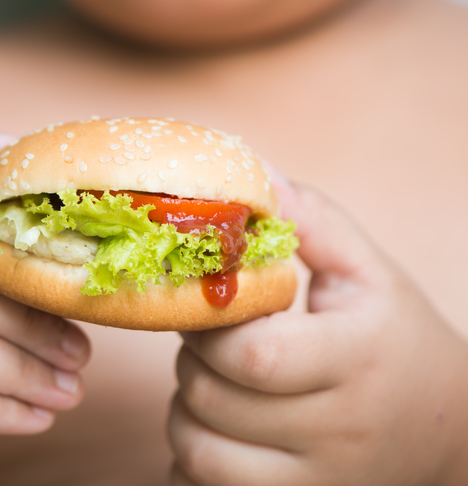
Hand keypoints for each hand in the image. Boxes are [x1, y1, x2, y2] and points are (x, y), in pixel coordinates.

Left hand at [168, 179, 467, 484]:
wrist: (447, 432)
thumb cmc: (396, 341)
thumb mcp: (368, 275)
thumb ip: (313, 222)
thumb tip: (257, 172)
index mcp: (358, 359)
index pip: (254, 355)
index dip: (209, 329)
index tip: (210, 309)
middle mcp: (341, 431)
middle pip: (212, 400)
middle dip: (190, 362)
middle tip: (210, 344)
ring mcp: (318, 483)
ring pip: (198, 451)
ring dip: (185, 412)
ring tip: (215, 387)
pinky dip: (192, 460)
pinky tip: (221, 432)